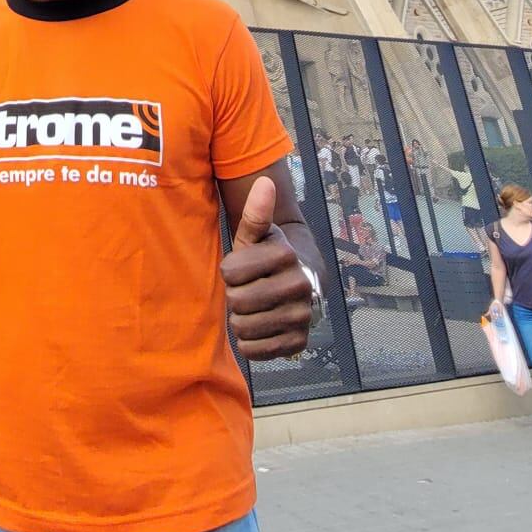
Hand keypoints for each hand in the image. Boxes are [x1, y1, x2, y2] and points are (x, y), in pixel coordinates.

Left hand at [220, 175, 313, 361]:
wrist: (297, 286)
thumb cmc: (266, 258)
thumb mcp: (256, 236)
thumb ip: (255, 213)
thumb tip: (264, 180)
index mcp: (286, 254)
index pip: (229, 272)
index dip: (230, 271)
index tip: (243, 268)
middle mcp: (300, 285)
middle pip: (237, 301)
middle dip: (235, 296)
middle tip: (248, 289)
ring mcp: (302, 316)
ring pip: (244, 327)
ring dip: (240, 319)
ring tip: (254, 307)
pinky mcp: (299, 342)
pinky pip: (255, 350)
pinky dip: (250, 342)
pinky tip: (260, 327)